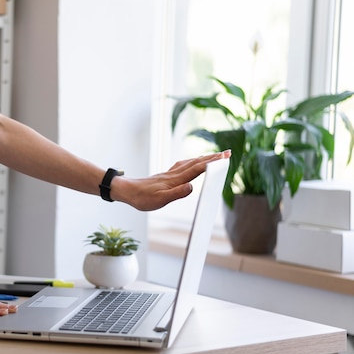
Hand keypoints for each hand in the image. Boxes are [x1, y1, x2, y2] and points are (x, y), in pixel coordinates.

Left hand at [114, 150, 230, 210]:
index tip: (225, 157)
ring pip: (190, 163)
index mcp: (175, 180)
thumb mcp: (160, 200)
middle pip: (196, 163)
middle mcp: (174, 174)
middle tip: (227, 153)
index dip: (212, 163)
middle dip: (212, 158)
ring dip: (204, 158)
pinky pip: (183, 166)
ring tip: (215, 156)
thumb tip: (192, 187)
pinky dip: (192, 162)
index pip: (197, 169)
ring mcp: (169, 174)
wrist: (126, 191)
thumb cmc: (142, 198)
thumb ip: (176, 194)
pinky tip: (191, 163)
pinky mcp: (165, 176)